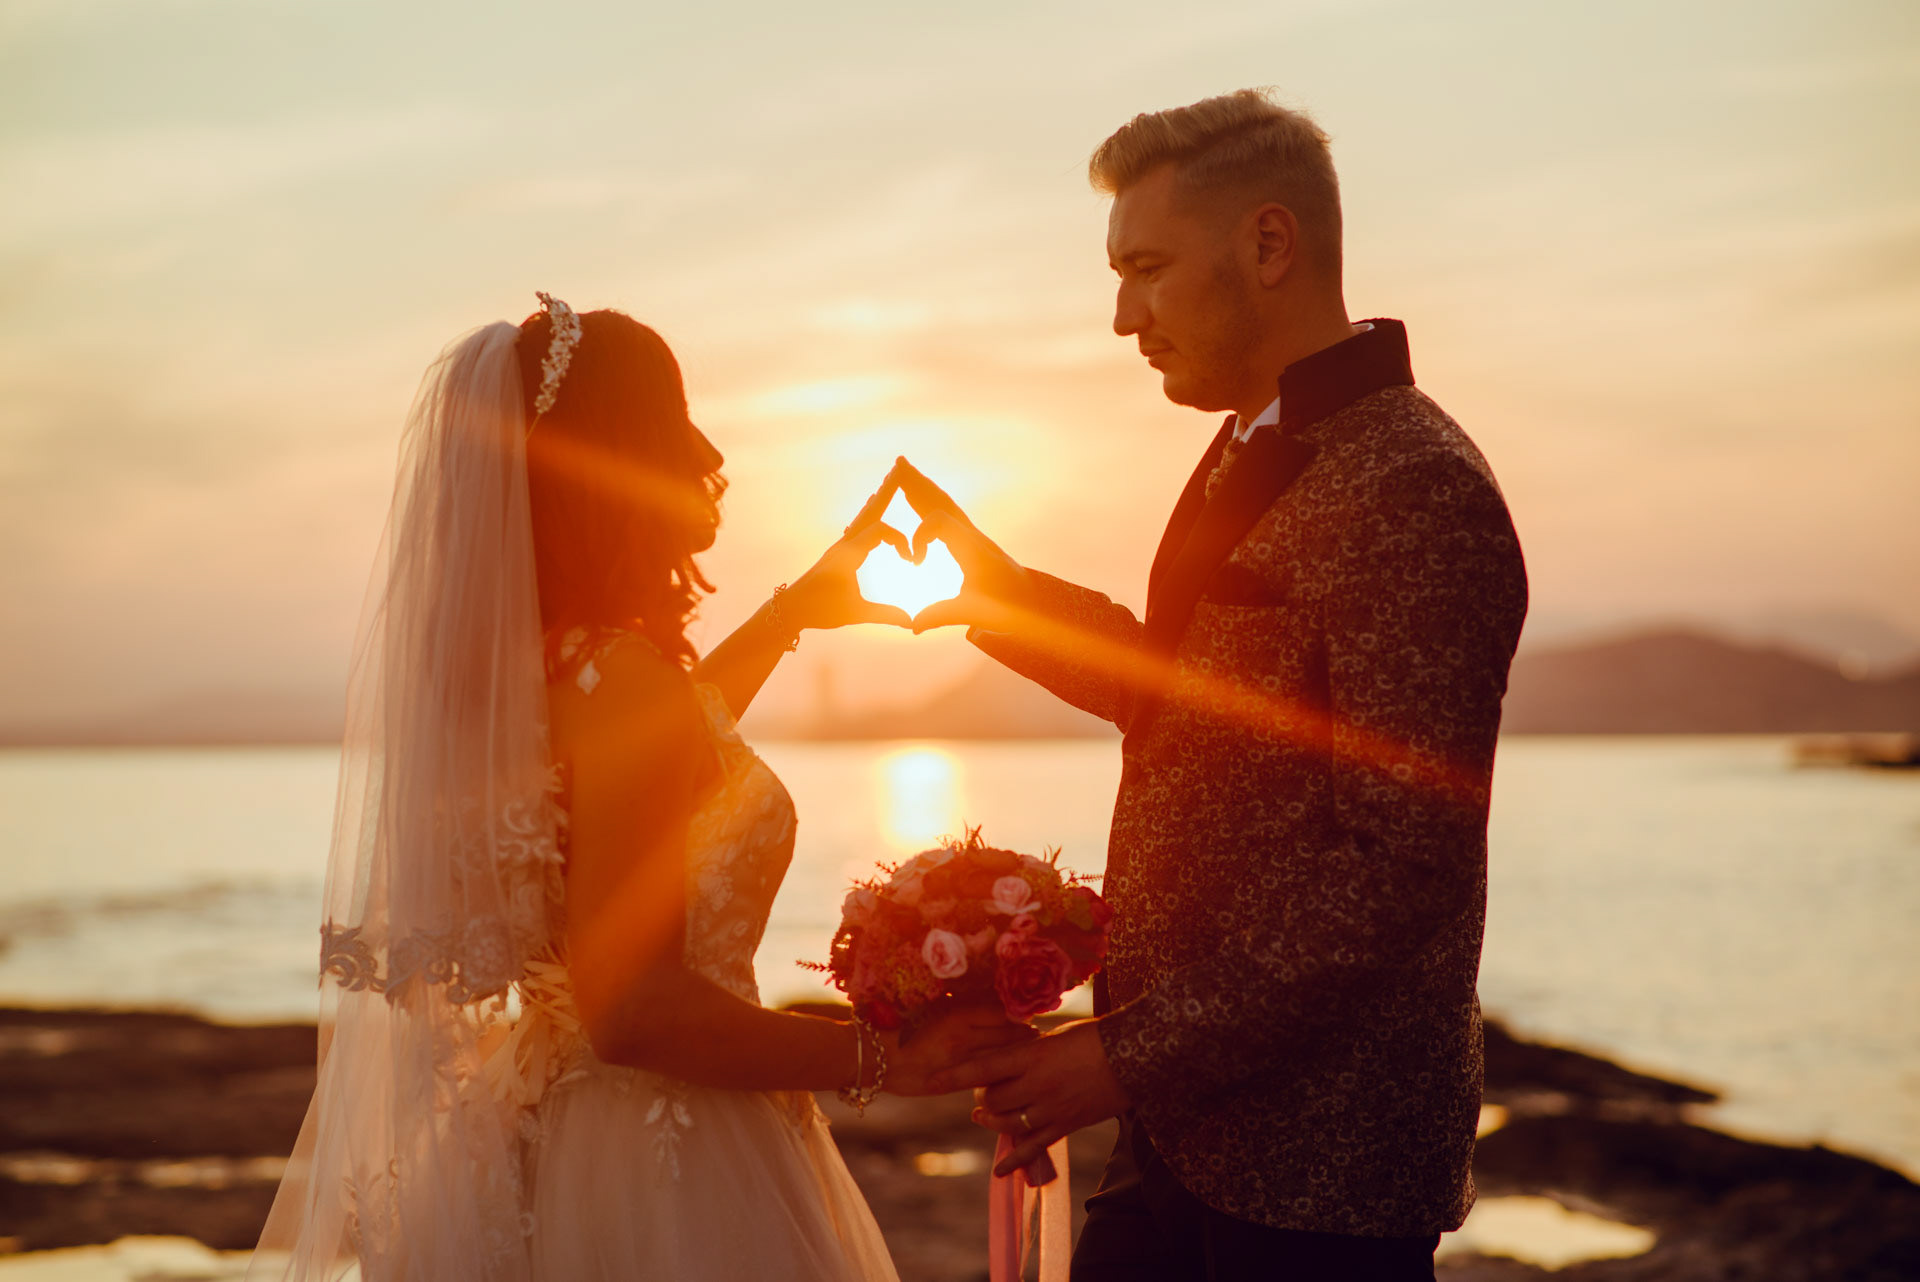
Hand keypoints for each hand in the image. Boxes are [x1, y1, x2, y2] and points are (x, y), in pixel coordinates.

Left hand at [780, 482, 914, 631]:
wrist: (790, 609)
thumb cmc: (820, 611)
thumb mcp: (854, 614)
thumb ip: (884, 615)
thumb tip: (911, 622)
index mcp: (848, 555)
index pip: (881, 532)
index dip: (901, 541)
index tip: (911, 560)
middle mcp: (843, 544)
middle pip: (870, 512)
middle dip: (887, 492)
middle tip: (900, 470)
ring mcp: (839, 546)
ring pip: (862, 517)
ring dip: (878, 501)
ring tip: (887, 483)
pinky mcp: (837, 552)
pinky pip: (856, 526)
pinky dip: (868, 514)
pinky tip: (869, 510)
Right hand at [880, 1003, 1037, 1096]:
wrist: (872, 1057)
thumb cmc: (897, 1025)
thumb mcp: (930, 1008)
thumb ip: (957, 1007)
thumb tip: (983, 1002)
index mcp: (957, 1014)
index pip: (1002, 1013)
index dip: (1019, 1014)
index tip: (1030, 1012)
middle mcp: (964, 1039)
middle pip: (1008, 1036)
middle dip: (1025, 1035)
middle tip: (1037, 1033)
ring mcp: (959, 1063)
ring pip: (1000, 1058)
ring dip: (1016, 1054)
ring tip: (1028, 1051)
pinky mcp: (952, 1083)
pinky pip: (984, 1077)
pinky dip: (996, 1072)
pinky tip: (1004, 1070)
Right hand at [881, 458, 1033, 633]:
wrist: (1032, 600)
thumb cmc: (1006, 606)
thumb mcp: (974, 613)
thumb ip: (942, 616)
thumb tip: (913, 626)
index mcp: (973, 548)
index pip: (941, 522)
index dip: (921, 536)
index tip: (915, 563)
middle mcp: (972, 535)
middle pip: (942, 500)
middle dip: (918, 484)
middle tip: (898, 463)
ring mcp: (971, 534)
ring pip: (944, 503)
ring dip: (923, 487)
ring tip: (904, 469)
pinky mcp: (970, 539)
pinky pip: (947, 512)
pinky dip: (930, 500)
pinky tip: (920, 494)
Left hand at [930, 1019, 1129, 1179]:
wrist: (1135, 1055)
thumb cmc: (1096, 1037)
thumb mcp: (1056, 1035)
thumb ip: (1030, 1048)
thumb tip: (1010, 1054)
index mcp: (1033, 1055)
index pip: (983, 1066)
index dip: (954, 1074)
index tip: (931, 1079)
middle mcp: (1037, 1084)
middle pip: (991, 1099)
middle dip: (980, 1097)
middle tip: (979, 1091)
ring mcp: (1051, 1108)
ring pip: (1007, 1123)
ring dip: (991, 1120)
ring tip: (983, 1115)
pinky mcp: (1066, 1125)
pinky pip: (1034, 1147)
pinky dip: (1015, 1161)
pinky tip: (1001, 1172)